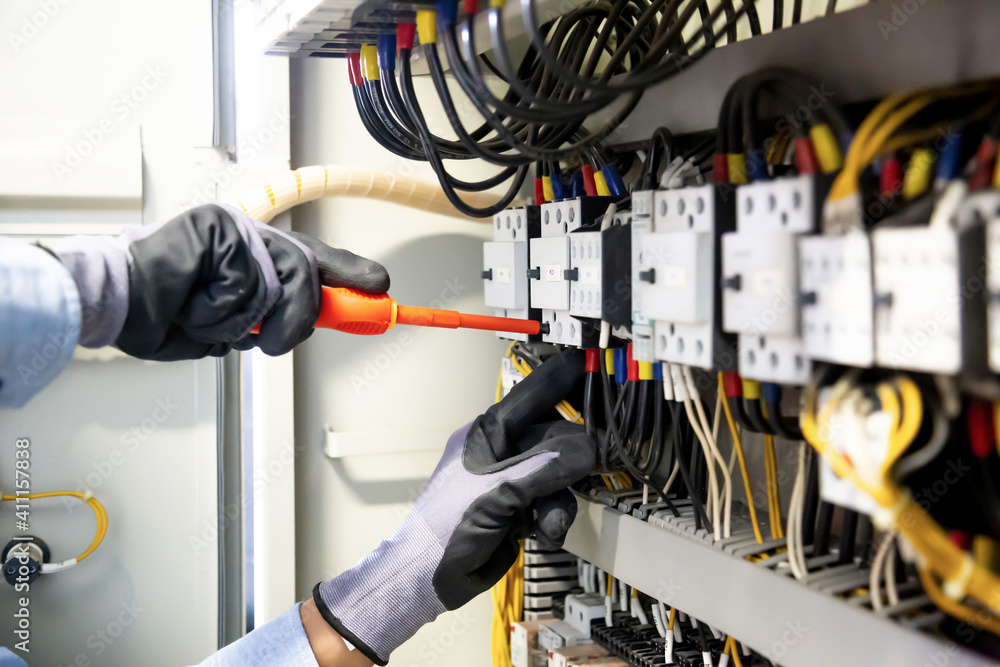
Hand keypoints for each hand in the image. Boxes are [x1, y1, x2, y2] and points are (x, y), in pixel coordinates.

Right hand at [51, 203, 388, 359]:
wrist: (118, 305)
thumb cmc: (169, 314)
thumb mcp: (238, 323)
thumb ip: (277, 316)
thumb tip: (322, 320)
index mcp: (257, 256)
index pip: (313, 259)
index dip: (349, 273)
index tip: (380, 286)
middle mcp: (250, 237)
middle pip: (305, 275)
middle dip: (296, 319)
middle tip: (271, 337)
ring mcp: (234, 228)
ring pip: (276, 287)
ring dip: (241, 321)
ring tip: (205, 314)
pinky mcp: (216, 227)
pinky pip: (242, 285)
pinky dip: (216, 309)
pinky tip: (188, 298)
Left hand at [312, 350, 593, 664]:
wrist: (429, 578)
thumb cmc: (445, 527)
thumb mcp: (496, 493)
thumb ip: (543, 468)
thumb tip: (588, 447)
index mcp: (487, 432)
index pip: (532, 395)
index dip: (563, 380)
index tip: (594, 365)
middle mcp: (502, 451)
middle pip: (554, 440)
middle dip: (570, 462)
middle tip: (595, 466)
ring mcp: (511, 481)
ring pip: (558, 476)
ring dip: (559, 501)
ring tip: (550, 525)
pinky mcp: (521, 509)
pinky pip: (552, 502)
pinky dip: (553, 518)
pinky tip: (544, 533)